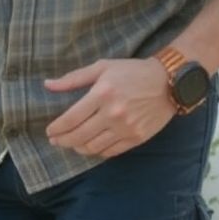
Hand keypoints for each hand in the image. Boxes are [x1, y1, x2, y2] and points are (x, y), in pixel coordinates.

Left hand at [45, 58, 174, 158]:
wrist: (170, 82)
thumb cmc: (133, 72)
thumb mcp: (103, 67)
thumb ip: (74, 78)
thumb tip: (47, 84)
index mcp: (102, 94)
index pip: (70, 119)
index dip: (56, 129)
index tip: (50, 131)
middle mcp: (113, 113)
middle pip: (78, 137)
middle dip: (62, 141)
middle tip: (56, 140)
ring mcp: (126, 128)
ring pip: (92, 147)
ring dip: (77, 148)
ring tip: (72, 143)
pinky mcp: (136, 138)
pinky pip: (109, 152)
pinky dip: (96, 151)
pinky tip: (90, 146)